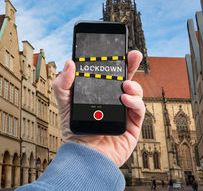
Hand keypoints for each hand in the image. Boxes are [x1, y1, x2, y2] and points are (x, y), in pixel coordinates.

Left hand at [52, 50, 143, 166]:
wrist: (83, 154)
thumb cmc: (74, 129)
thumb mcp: (64, 102)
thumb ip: (63, 83)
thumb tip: (69, 62)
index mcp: (99, 94)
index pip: (108, 74)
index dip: (114, 62)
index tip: (116, 50)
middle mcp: (113, 100)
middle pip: (125, 78)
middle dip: (130, 65)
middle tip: (133, 54)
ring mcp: (124, 112)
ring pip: (135, 92)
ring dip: (132, 85)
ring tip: (124, 85)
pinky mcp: (132, 124)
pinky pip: (139, 109)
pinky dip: (135, 101)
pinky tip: (125, 99)